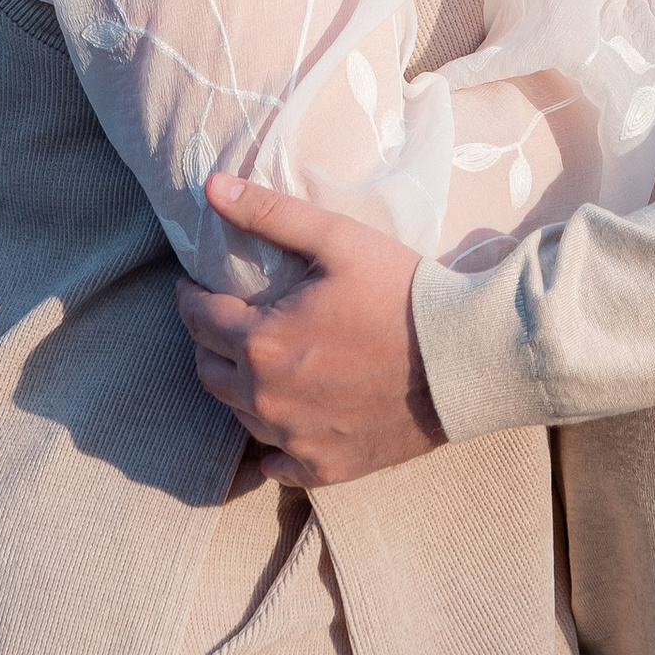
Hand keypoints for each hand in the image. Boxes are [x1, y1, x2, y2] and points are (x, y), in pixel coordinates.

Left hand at [180, 178, 443, 484]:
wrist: (463, 357)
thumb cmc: (401, 291)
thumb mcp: (337, 239)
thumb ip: (269, 213)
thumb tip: (210, 188)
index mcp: (261, 342)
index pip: (198, 319)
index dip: (191, 297)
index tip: (194, 286)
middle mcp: (266, 399)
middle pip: (209, 372)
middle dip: (208, 342)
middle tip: (225, 322)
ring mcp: (294, 439)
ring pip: (239, 416)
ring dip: (239, 387)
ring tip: (258, 363)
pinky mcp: (325, 467)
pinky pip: (277, 466)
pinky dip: (272, 448)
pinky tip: (284, 427)